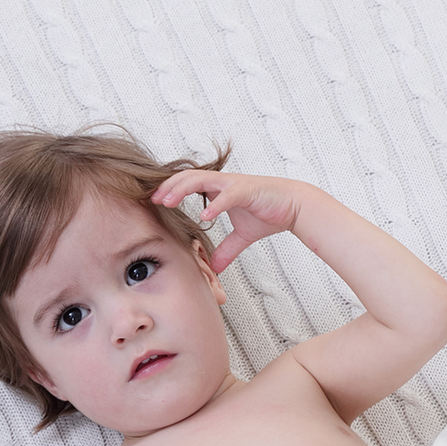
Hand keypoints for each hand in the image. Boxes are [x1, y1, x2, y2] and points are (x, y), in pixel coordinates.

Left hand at [151, 170, 310, 273]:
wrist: (293, 207)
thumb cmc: (268, 214)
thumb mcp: (242, 236)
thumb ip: (227, 250)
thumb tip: (216, 268)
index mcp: (219, 189)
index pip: (188, 184)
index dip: (171, 190)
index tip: (155, 202)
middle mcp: (223, 183)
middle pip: (188, 177)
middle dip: (169, 187)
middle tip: (153, 200)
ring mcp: (234, 185)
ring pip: (202, 180)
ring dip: (183, 190)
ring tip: (168, 202)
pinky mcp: (247, 191)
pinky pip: (228, 196)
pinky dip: (215, 205)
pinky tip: (204, 216)